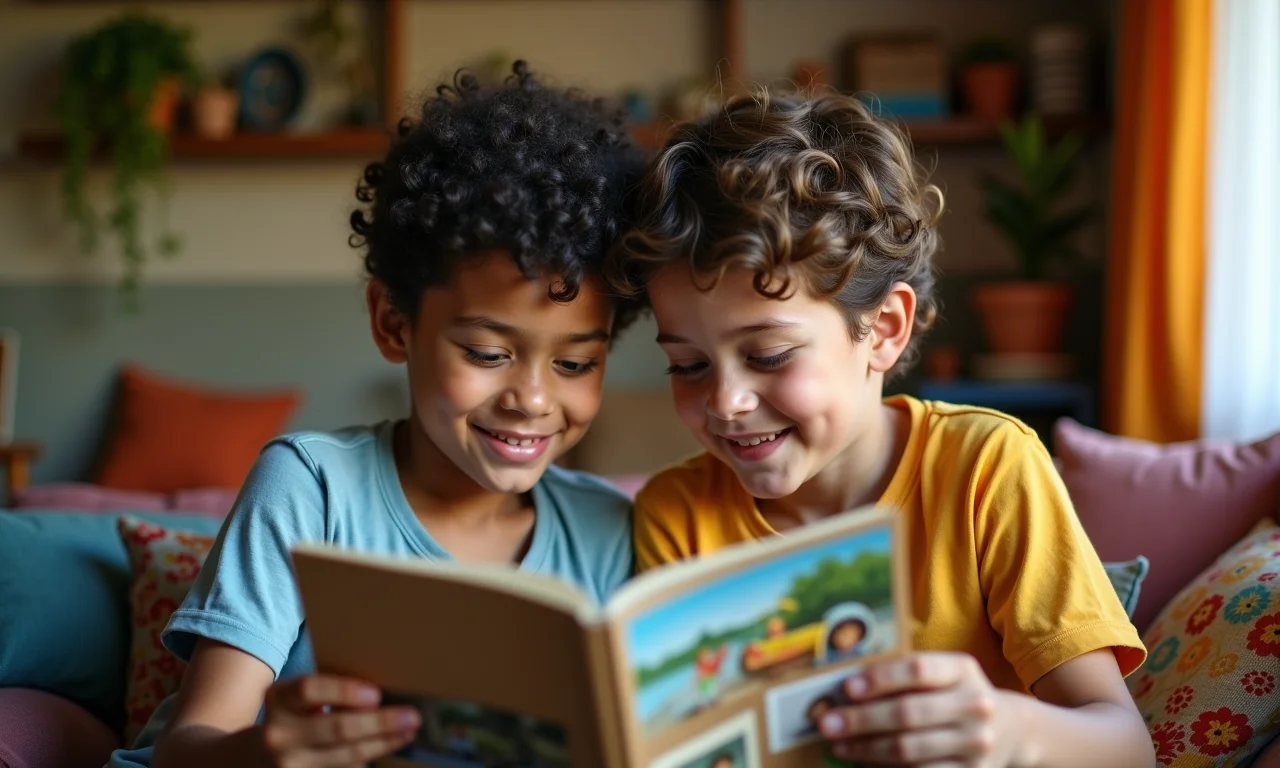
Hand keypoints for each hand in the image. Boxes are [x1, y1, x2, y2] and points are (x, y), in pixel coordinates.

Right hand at [260, 674, 419, 767]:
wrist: (257, 756)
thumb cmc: (293, 717)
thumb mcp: (298, 699)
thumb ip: (329, 693)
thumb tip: (381, 697)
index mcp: (279, 699)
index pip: (310, 690)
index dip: (344, 691)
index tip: (376, 694)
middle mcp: (278, 733)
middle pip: (336, 727)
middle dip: (380, 722)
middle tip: (412, 717)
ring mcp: (287, 764)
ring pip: (346, 755)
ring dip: (382, 744)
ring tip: (407, 733)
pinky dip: (366, 761)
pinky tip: (385, 748)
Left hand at [818, 652, 1023, 766]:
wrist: (1012, 729)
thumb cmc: (956, 695)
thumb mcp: (943, 675)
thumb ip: (903, 676)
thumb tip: (846, 689)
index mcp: (963, 669)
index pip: (918, 669)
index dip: (881, 679)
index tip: (847, 688)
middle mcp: (975, 704)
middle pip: (909, 713)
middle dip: (862, 720)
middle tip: (827, 723)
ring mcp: (976, 743)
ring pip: (910, 749)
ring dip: (867, 749)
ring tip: (839, 745)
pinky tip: (865, 764)